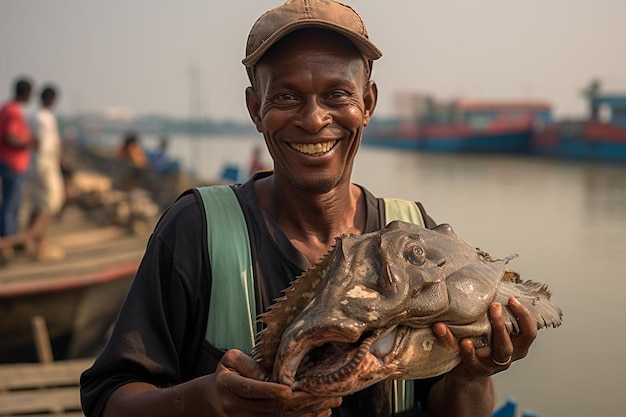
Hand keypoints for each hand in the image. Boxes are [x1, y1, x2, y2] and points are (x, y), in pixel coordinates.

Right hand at [208, 349, 341, 416]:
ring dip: (306, 411)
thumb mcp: (231, 360)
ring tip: (329, 402)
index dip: (269, 390)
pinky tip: (320, 412)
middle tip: (322, 392)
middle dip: (299, 401)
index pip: (250, 389)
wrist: (213, 398)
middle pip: (270, 407)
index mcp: (227, 385)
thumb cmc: (227, 372)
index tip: (288, 390)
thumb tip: (273, 373)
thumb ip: (250, 364)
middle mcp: (235, 407)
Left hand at [433, 296, 536, 379]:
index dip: (524, 317)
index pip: (529, 333)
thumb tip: (490, 281)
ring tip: (473, 330)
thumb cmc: (481, 344)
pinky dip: (463, 348)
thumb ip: (495, 315)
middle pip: (508, 344)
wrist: (466, 371)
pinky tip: (457, 338)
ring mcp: (490, 365)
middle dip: (502, 324)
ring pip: (492, 354)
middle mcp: (506, 357)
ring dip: (484, 339)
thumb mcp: (491, 331)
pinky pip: (468, 359)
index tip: (512, 299)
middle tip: (495, 305)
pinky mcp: (473, 369)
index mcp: (515, 346)